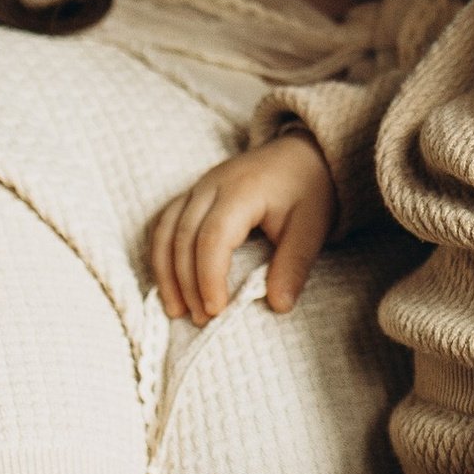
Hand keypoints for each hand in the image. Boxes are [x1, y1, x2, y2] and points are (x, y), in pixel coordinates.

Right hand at [150, 134, 337, 322]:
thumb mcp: (312, 227)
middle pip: (183, 237)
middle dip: (187, 283)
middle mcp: (211, 185)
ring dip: (166, 272)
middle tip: (201, 319)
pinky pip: (164, 222)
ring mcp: (198, 187)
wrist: (303, 153)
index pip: (212, 237)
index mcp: (242, 191)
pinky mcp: (193, 193)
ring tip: (176, 309)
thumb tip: (279, 305)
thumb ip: (294, 265)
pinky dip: (161, 252)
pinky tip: (169, 280)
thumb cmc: (309, 189)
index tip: (216, 309)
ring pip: (166, 229)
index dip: (208, 277)